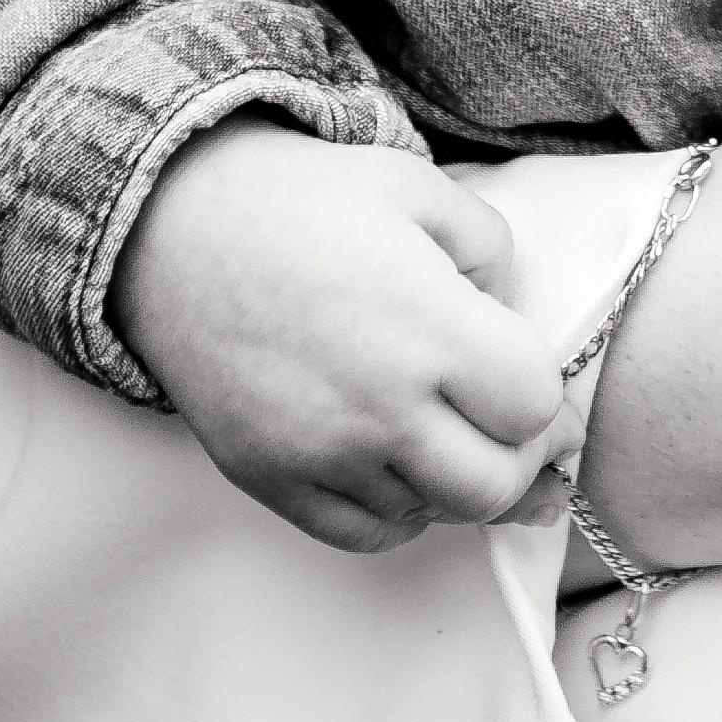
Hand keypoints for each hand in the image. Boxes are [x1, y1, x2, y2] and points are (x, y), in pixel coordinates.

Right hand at [113, 118, 580, 550]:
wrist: (176, 227)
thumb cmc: (303, 199)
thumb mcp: (418, 188)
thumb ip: (489, 247)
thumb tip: (512, 311)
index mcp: (430, 327)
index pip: (534, 407)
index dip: (545, 393)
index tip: (529, 374)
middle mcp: (382, 405)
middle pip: (495, 483)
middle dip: (516, 454)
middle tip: (504, 419)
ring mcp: (323, 453)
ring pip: (433, 513)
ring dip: (453, 477)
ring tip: (443, 426)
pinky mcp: (273, 481)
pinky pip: (366, 533)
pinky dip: (397, 508)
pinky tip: (396, 460)